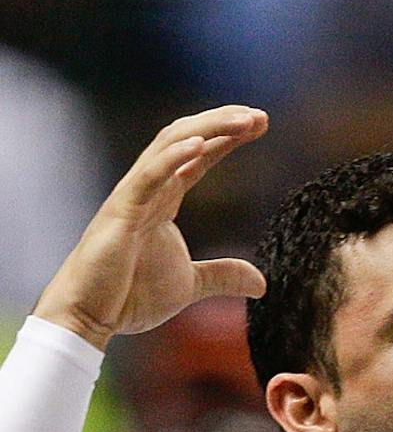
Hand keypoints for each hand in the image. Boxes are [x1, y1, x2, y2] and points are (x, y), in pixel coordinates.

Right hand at [33, 105, 268, 351]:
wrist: (91, 316)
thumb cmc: (130, 296)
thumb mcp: (192, 284)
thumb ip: (224, 276)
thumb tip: (262, 282)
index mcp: (163, 201)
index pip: (198, 158)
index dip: (226, 138)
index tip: (260, 124)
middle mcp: (148, 190)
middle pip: (186, 141)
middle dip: (222, 124)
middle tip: (259, 115)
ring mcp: (132, 197)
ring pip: (169, 148)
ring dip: (207, 130)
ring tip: (242, 119)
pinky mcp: (121, 212)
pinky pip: (148, 177)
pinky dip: (173, 158)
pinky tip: (200, 145)